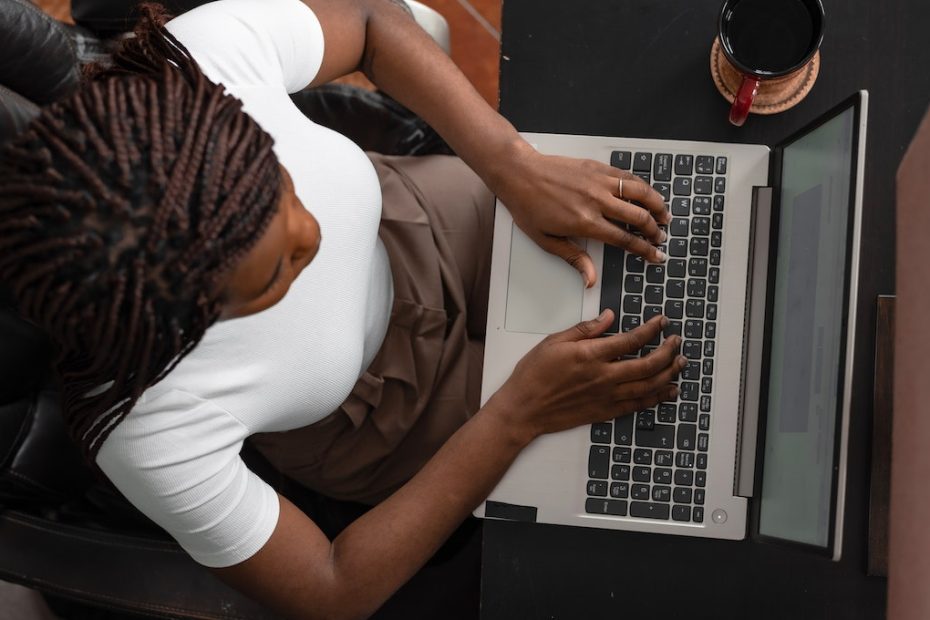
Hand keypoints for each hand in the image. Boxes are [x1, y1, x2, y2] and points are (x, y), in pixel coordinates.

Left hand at [491, 143, 670, 287]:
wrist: (519, 173)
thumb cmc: (528, 206)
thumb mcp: (546, 240)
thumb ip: (574, 258)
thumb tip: (590, 279)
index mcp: (586, 223)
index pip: (625, 240)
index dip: (645, 250)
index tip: (656, 256)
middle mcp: (597, 201)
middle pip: (638, 217)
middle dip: (655, 230)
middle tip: (661, 238)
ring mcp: (599, 181)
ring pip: (640, 192)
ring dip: (656, 205)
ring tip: (664, 215)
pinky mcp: (597, 167)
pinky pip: (627, 176)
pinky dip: (642, 186)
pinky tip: (646, 193)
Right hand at [491, 311, 683, 445]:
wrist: (524, 408)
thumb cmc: (533, 374)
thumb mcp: (554, 342)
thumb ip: (585, 329)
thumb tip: (608, 317)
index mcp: (591, 355)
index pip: (632, 340)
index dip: (652, 329)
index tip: (661, 322)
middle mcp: (603, 377)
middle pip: (648, 364)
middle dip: (668, 351)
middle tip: (677, 342)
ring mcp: (606, 397)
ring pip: (648, 385)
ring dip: (668, 373)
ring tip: (680, 363)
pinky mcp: (605, 412)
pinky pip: (638, 405)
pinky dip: (657, 398)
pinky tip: (668, 391)